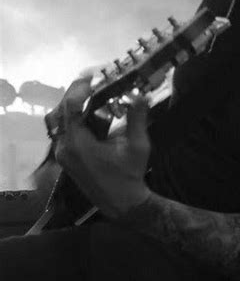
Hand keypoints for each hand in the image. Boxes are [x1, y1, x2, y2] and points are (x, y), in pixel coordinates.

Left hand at [55, 75, 151, 218]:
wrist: (122, 203)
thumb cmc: (130, 175)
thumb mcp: (137, 146)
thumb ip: (136, 118)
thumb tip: (140, 94)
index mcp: (78, 144)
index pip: (70, 106)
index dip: (80, 88)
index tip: (94, 76)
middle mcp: (64, 148)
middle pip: (60, 110)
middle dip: (75, 94)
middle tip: (92, 82)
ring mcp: (62, 154)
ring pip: (57, 121)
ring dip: (71, 105)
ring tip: (90, 96)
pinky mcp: (65, 158)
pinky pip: (62, 131)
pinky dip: (72, 119)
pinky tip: (89, 115)